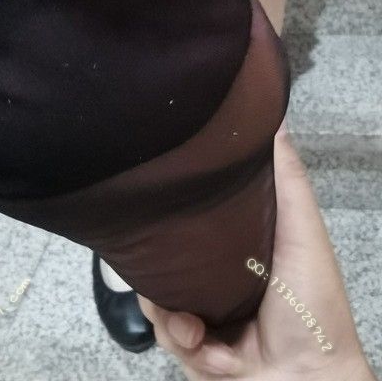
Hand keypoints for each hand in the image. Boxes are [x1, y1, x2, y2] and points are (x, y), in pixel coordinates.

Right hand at [138, 121, 375, 380]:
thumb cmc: (312, 304)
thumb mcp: (303, 233)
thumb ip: (287, 180)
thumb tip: (275, 121)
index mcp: (237, 244)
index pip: (194, 217)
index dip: (175, 209)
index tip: (160, 196)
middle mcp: (214, 274)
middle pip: (165, 255)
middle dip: (158, 265)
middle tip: (165, 271)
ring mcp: (201, 311)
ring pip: (156, 296)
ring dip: (172, 314)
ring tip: (196, 327)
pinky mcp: (193, 346)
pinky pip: (165, 334)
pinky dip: (184, 343)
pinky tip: (207, 347)